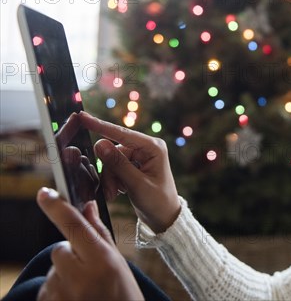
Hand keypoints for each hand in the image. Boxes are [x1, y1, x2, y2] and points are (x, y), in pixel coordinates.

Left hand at [36, 187, 143, 299]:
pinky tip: (77, 298)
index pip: (75, 227)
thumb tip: (87, 207)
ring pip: (54, 269)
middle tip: (90, 271)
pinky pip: (48, 287)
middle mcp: (81, 276)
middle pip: (61, 249)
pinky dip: (59, 290)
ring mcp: (63, 293)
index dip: (57, 208)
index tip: (44, 193)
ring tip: (86, 290)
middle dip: (71, 254)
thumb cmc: (123, 294)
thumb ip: (99, 233)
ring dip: (65, 274)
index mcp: (102, 260)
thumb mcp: (118, 262)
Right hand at [78, 111, 180, 232]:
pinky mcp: (133, 164)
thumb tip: (100, 144)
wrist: (164, 217)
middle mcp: (146, 147)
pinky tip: (119, 191)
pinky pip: (113, 167)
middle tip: (112, 192)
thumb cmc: (158, 202)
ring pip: (110, 161)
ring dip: (110, 179)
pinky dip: (112, 180)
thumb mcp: (137, 185)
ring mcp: (139, 155)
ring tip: (115, 194)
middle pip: (113, 151)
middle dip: (109, 172)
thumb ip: (118, 165)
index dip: (100, 126)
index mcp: (153, 147)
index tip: (82, 117)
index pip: (122, 134)